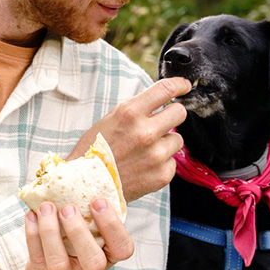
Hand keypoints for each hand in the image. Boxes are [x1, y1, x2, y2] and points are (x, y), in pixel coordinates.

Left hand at [24, 198, 132, 269]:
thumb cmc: (82, 252)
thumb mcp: (96, 240)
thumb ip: (95, 216)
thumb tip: (86, 170)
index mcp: (109, 257)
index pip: (122, 248)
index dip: (112, 225)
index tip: (97, 201)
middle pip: (92, 260)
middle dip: (79, 232)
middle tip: (69, 207)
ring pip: (58, 260)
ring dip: (50, 231)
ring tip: (46, 207)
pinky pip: (36, 256)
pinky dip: (32, 233)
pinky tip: (31, 215)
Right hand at [68, 77, 190, 202]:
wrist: (85, 184)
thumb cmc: (95, 151)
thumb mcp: (111, 120)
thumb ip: (136, 109)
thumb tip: (160, 101)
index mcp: (130, 113)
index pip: (165, 90)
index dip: (179, 85)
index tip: (184, 86)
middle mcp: (145, 132)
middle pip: (179, 113)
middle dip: (172, 115)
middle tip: (162, 123)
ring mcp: (155, 155)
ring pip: (177, 139)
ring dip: (165, 142)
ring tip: (145, 151)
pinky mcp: (161, 175)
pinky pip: (172, 161)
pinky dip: (162, 163)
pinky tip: (144, 166)